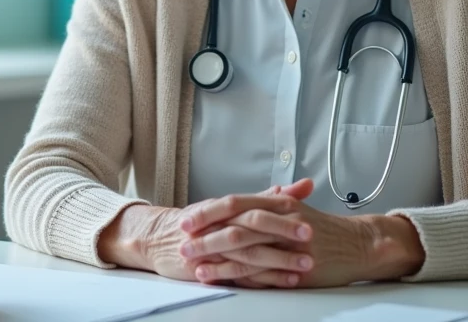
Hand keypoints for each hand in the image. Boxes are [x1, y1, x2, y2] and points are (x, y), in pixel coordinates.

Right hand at [98, 181, 312, 282]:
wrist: (158, 239)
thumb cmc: (198, 223)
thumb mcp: (229, 206)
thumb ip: (264, 198)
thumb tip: (298, 187)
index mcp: (226, 208)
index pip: (255, 204)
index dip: (281, 209)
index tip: (309, 212)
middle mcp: (219, 225)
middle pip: (252, 226)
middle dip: (282, 232)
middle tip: (310, 236)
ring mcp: (213, 248)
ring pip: (248, 252)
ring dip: (278, 259)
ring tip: (304, 264)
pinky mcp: (210, 269)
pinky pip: (240, 276)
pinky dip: (264, 279)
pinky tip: (284, 281)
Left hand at [180, 180, 424, 287]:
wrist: (358, 245)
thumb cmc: (322, 228)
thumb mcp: (293, 209)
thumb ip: (263, 205)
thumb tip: (230, 206)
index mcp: (277, 202)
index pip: (234, 202)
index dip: (208, 211)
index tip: (186, 219)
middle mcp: (281, 219)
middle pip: (234, 224)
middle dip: (205, 235)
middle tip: (182, 242)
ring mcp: (289, 244)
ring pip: (244, 248)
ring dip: (216, 257)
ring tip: (194, 263)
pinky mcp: (295, 267)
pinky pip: (261, 271)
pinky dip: (237, 274)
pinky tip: (219, 278)